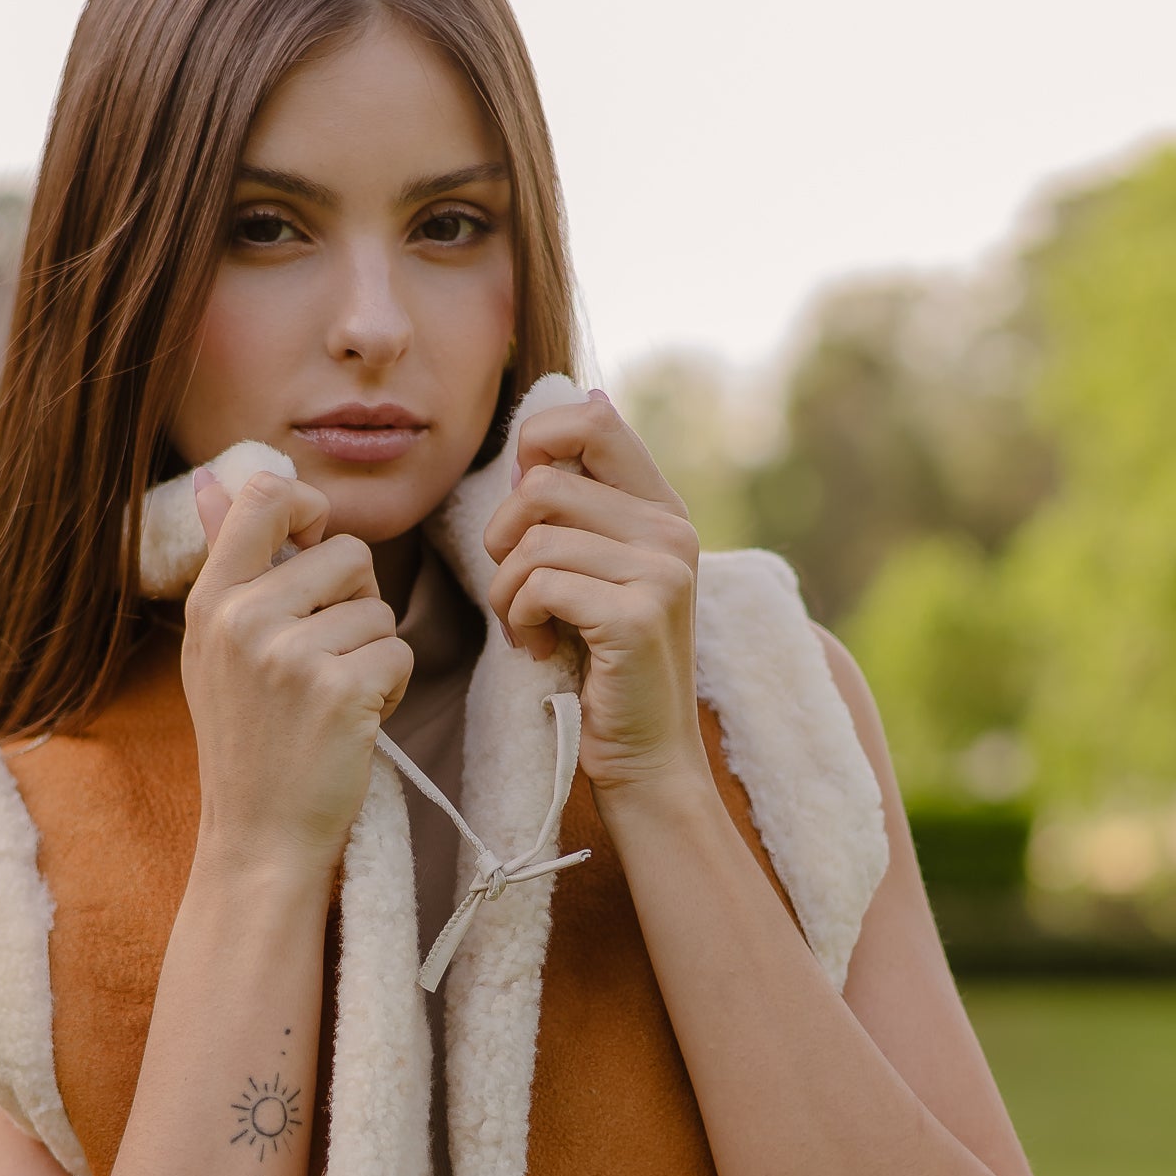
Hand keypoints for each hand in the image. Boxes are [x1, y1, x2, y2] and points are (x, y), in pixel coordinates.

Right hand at [183, 468, 412, 883]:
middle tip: (327, 658)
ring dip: (373, 652)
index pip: (265, 496)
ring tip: (333, 697)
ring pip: (380, 608)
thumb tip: (217, 478)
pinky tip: (353, 721)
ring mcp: (290, 654)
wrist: (258, 837)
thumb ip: (228, 562)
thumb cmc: (247, 740)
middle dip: (357, 602)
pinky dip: (390, 687)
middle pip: (348, 553)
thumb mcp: (216, 648)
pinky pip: (398, 651)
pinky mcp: (339, 690)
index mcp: (212, 601)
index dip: (310, 507)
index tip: (317, 545)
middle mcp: (243, 618)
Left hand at [482, 392, 707, 791]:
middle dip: (502, 542)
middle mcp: (672, 530)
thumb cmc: (604, 668)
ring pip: (532, 540)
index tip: (525, 514)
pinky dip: (519, 620)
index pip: (595, 418)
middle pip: (541, 484)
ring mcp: (662, 571)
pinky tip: (540, 649)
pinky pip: (539, 585)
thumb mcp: (596, 576)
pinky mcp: (637, 615)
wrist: (647, 758)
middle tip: (516, 593)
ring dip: (506, 593)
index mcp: (663, 509)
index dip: (537, 445)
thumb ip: (576, 514)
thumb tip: (528, 449)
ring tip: (527, 628)